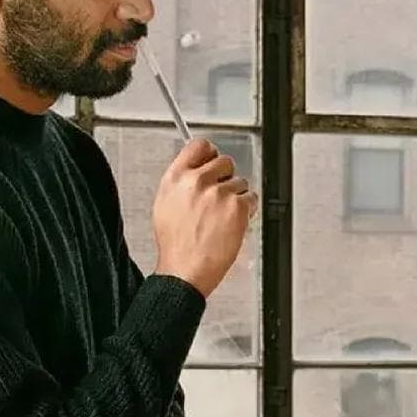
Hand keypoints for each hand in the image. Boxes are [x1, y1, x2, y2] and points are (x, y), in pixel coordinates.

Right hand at [151, 138, 258, 297]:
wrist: (184, 271)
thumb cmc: (176, 246)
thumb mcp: (165, 205)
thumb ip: (181, 184)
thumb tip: (195, 172)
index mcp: (176, 178)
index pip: (199, 146)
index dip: (210, 153)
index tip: (213, 159)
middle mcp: (197, 181)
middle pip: (225, 161)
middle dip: (226, 178)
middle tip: (220, 198)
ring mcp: (218, 193)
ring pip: (240, 182)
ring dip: (237, 197)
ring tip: (223, 218)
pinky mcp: (237, 207)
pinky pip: (251, 198)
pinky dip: (247, 210)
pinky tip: (234, 223)